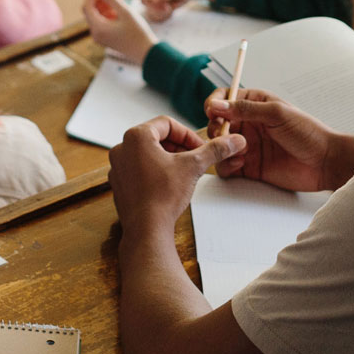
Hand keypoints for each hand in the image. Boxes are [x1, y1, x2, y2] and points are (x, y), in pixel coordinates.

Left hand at [84, 0, 159, 63]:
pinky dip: (106, 14)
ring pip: (95, 16)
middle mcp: (96, 34)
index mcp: (98, 28)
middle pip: (89, 11)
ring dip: (102, 6)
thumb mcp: (126, 12)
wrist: (145, 52)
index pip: (87, 7)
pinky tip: (117, 10)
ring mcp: (100, 37)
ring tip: (116, 1)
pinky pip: (101, 23)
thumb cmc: (137, 33)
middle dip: (97, 0)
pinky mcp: (105, 38)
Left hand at [109, 116, 243, 233]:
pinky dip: (154, 171)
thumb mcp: (193, 167)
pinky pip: (138, 169)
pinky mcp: (119, 183)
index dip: (188, 134)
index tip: (199, 147)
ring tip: (183, 172)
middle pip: (157, 137)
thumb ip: (214, 150)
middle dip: (179, 147)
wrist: (147, 229)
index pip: (167, 123)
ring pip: (147, 153)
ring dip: (168, 158)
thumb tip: (235, 140)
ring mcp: (118, 167)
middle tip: (194, 159)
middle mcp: (122, 148)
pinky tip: (168, 184)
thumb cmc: (163, 196)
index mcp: (136, 136)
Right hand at [137, 0, 218, 22]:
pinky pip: (158, 13)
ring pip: (152, 11)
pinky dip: (166, 13)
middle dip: (159, 9)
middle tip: (170, 8)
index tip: (166, 6)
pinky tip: (172, 7)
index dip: (154, 5)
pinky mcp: (158, 3)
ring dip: (163, 12)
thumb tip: (153, 0)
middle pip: (148, 6)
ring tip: (172, 6)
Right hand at [205, 90, 344, 192]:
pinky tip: (241, 163)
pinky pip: (226, 166)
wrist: (324, 163)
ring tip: (239, 151)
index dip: (214, 104)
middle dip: (215, 129)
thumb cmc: (308, 133)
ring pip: (218, 146)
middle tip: (222, 134)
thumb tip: (217, 105)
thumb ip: (246, 109)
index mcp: (255, 104)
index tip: (211, 112)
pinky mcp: (248, 167)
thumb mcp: (277, 113)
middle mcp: (248, 124)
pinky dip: (226, 165)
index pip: (224, 98)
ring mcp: (247, 146)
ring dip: (221, 148)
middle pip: (216, 124)